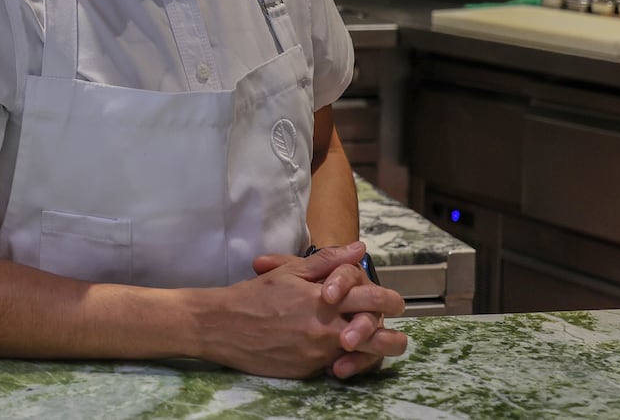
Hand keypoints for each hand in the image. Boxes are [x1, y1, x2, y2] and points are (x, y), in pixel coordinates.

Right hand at [191, 246, 407, 379]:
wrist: (222, 326)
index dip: (390, 300)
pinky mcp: (307, 371)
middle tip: (397, 334)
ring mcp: (317, 353)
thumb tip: (358, 248)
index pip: (372, 299)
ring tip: (375, 348)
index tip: (394, 302)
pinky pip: (334, 366)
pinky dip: (339, 360)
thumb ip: (328, 261)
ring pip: (361, 357)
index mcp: (323, 299)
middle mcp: (325, 329)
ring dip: (370, 353)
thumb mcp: (290, 272)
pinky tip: (337, 354)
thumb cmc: (254, 296)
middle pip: (378, 337)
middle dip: (394, 337)